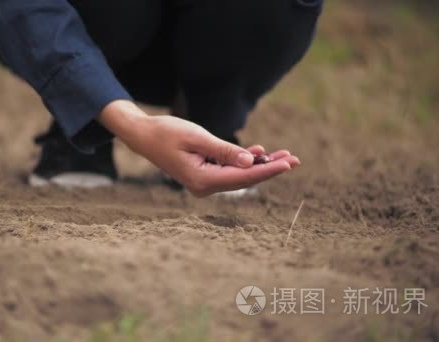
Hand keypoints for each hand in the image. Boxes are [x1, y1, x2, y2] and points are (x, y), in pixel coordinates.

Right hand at [99, 100, 299, 196]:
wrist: (143, 136)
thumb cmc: (166, 132)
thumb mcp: (197, 137)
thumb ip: (223, 151)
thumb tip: (249, 163)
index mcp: (201, 180)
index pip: (242, 178)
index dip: (267, 171)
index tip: (289, 164)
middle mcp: (203, 187)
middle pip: (243, 180)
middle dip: (269, 169)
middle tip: (295, 159)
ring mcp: (203, 183)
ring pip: (238, 176)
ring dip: (259, 165)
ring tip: (284, 155)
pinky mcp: (203, 176)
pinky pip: (228, 171)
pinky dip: (243, 162)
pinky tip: (259, 154)